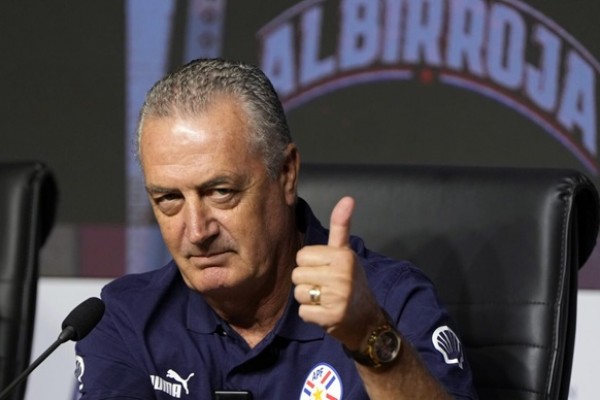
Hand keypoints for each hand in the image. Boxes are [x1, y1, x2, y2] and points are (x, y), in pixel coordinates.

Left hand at [292, 196, 383, 349]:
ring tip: (325, 300)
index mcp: (343, 256)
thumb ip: (341, 226)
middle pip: (297, 274)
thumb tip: (348, 198)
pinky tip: (325, 313)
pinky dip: (311, 315)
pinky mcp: (332, 317)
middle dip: (307, 282)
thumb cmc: (352, 282)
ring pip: (298, 293)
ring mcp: (338, 297)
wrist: (367, 320)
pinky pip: (303, 312)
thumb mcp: (347, 253)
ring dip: (308, 300)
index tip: (325, 270)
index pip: (302, 256)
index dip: (310, 265)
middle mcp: (342, 274)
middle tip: (325, 287)